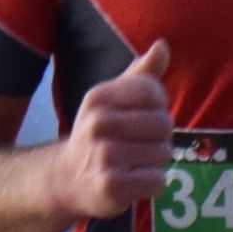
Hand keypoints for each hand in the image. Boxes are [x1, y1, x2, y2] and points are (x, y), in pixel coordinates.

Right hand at [57, 41, 177, 218]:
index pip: (153, 93)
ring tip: (133, 163)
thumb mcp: (114, 100)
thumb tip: (162, 45)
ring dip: (156, 162)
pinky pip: (157, 181)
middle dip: (159, 138)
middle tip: (137, 145)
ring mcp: (102, 155)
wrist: (68, 178)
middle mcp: (97, 123)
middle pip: (164, 124)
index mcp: (98, 97)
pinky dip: (152, 184)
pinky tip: (132, 181)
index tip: (139, 118)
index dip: (157, 108)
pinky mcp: (110, 186)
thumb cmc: (101, 134)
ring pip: (163, 153)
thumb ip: (141, 74)